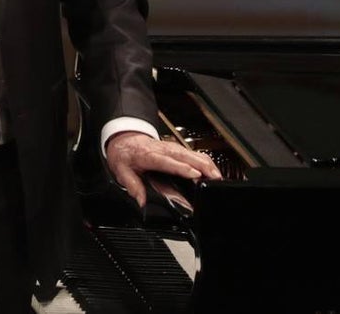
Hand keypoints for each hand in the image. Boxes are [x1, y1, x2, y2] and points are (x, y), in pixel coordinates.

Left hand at [105, 131, 222, 207]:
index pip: (168, 161)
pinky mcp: (177, 148)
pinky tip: (213, 170)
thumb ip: (132, 186)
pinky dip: (205, 161)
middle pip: (186, 156)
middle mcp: (163, 149)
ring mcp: (172, 147)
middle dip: (202, 166)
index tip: (194, 174)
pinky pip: (194, 153)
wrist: (124, 138)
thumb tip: (142, 201)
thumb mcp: (121, 171)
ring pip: (193, 153)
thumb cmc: (125, 154)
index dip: (182, 168)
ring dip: (207, 164)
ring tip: (218, 176)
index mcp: (149, 155)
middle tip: (214, 177)